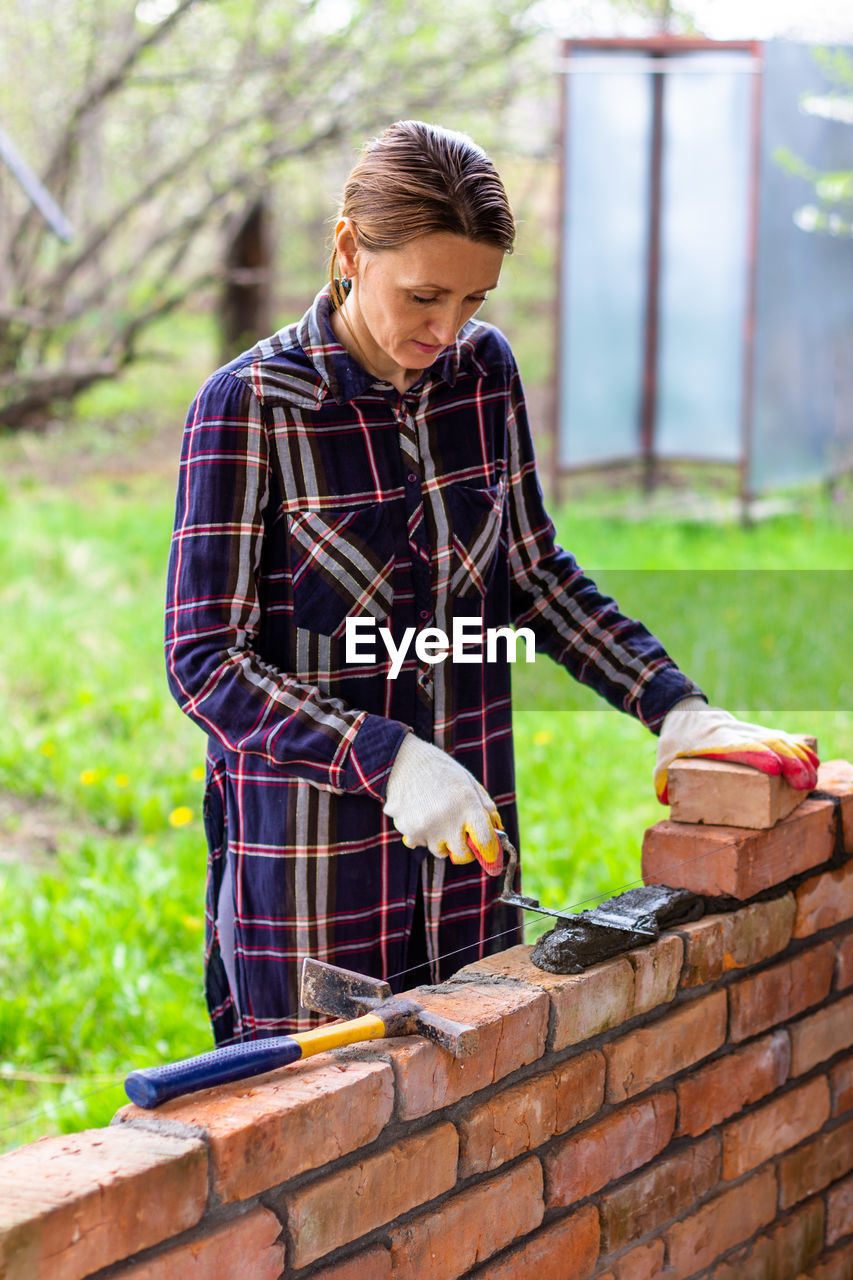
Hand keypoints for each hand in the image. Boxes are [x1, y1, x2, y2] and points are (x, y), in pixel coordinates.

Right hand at [383, 734, 504, 875]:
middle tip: (460, 833)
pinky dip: (421, 834)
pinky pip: (419, 844)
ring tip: (435, 816)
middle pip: (463, 855)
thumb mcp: (469, 782)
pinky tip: (418, 813)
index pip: (485, 843)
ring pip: (440, 851)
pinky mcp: (408, 831)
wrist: (403, 760)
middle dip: (464, 847)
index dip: (489, 849)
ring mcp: (426, 828)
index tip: (488, 851)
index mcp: (468, 805)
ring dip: (441, 840)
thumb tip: (498, 831)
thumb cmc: (441, 771)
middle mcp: (448, 820)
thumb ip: (486, 808)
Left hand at [654, 697, 818, 803]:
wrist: (681, 708)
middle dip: (788, 761)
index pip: (737, 746)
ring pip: (776, 738)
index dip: (757, 756)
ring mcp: (744, 729)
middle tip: (804, 783)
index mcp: (711, 740)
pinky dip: (796, 748)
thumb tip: (664, 799)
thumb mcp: (662, 758)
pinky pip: (778, 737)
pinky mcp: (753, 731)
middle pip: (765, 743)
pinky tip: (812, 761)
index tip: (775, 768)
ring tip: (812, 777)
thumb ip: (662, 779)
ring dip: (797, 756)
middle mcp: (732, 731)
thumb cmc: (673, 739)